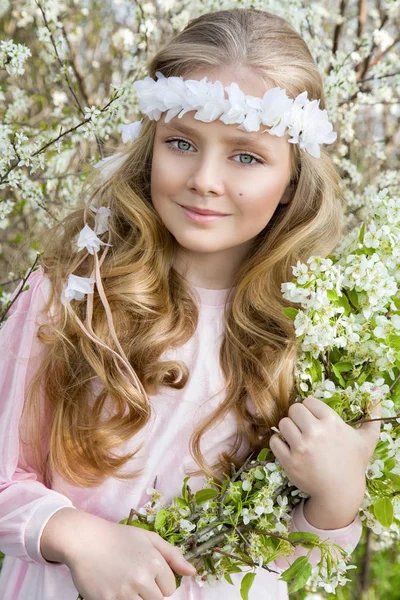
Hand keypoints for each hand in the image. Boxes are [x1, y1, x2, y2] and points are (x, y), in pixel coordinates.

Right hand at [65, 515, 195, 599]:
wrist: (85, 540)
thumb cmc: (118, 538)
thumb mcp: (148, 538)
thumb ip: (173, 555)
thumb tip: (193, 572)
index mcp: (154, 562)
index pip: (169, 589)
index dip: (159, 582)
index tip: (145, 572)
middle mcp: (141, 578)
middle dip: (149, 593)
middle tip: (134, 578)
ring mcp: (123, 592)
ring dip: (137, 599)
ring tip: (126, 584)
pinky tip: (114, 589)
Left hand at [269, 395, 381, 499]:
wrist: (340, 492)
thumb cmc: (353, 463)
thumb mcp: (367, 440)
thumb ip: (373, 417)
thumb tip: (377, 397)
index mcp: (331, 422)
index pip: (309, 401)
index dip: (310, 409)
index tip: (314, 419)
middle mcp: (315, 432)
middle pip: (294, 409)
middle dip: (297, 417)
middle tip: (303, 428)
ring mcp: (301, 447)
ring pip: (283, 423)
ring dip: (288, 429)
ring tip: (296, 438)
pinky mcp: (289, 461)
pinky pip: (274, 441)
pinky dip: (278, 443)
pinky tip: (288, 447)